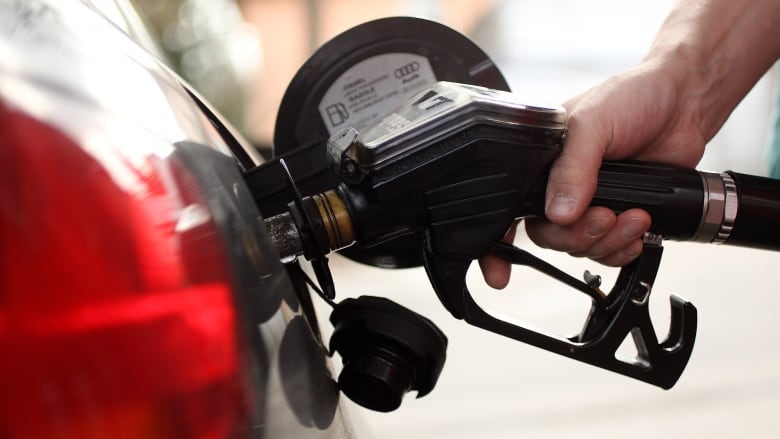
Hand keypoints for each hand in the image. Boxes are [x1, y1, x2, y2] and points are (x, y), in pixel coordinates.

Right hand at [481, 62, 705, 288]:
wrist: (684, 102)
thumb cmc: (632, 96)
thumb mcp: (592, 122)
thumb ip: (573, 168)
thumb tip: (559, 212)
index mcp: (539, 161)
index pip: (507, 206)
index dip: (498, 243)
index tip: (500, 273)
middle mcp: (558, 185)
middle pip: (547, 235)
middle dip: (576, 236)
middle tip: (604, 217)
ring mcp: (588, 202)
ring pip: (578, 246)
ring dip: (606, 241)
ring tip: (635, 217)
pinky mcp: (617, 214)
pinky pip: (607, 250)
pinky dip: (621, 249)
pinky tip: (638, 233)